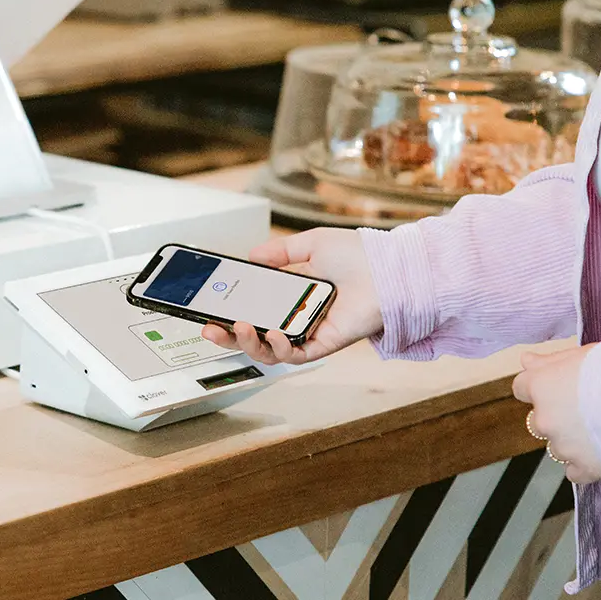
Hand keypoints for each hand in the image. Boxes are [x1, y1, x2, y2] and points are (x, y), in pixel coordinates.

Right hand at [200, 228, 383, 365]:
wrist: (391, 269)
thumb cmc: (361, 256)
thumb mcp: (312, 244)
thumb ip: (280, 252)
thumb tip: (252, 256)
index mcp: (294, 295)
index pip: (255, 309)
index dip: (230, 312)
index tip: (209, 309)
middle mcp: (299, 317)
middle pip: (255, 336)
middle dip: (228, 337)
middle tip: (210, 329)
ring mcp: (311, 333)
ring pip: (270, 351)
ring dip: (249, 343)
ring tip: (239, 328)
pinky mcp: (326, 344)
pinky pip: (296, 355)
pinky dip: (280, 348)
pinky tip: (273, 334)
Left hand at [512, 345, 600, 484]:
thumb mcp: (584, 354)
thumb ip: (551, 361)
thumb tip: (526, 361)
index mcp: (541, 386)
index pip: (522, 387)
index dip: (541, 386)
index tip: (558, 386)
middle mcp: (544, 418)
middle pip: (539, 419)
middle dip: (557, 416)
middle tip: (587, 409)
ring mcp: (562, 445)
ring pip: (557, 446)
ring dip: (572, 440)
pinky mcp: (584, 467)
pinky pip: (575, 472)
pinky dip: (585, 465)